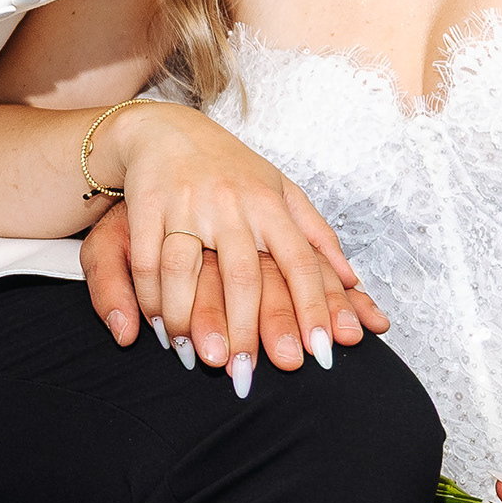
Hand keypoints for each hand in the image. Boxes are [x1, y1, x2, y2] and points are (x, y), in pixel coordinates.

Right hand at [86, 104, 386, 382]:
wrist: (165, 128)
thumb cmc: (230, 169)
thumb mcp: (280, 191)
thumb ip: (316, 235)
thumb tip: (353, 281)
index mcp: (270, 202)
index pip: (300, 260)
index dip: (314, 307)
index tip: (322, 351)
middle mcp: (232, 202)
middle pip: (243, 274)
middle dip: (248, 328)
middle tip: (249, 374)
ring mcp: (188, 203)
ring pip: (188, 269)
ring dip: (192, 318)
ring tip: (203, 358)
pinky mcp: (148, 204)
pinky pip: (150, 260)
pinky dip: (153, 297)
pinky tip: (162, 327)